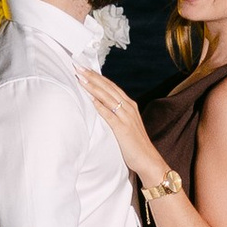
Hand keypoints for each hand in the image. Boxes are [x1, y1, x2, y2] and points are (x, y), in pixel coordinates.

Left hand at [79, 65, 165, 189]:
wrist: (148, 159)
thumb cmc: (134, 144)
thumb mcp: (125, 124)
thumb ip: (115, 114)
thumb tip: (100, 106)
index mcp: (129, 105)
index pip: (111, 86)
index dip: (97, 76)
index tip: (85, 68)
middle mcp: (128, 107)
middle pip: (108, 88)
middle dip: (92, 76)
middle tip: (79, 66)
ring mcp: (126, 117)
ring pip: (108, 97)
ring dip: (93, 87)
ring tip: (81, 78)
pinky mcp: (123, 128)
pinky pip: (110, 114)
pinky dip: (100, 105)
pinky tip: (91, 99)